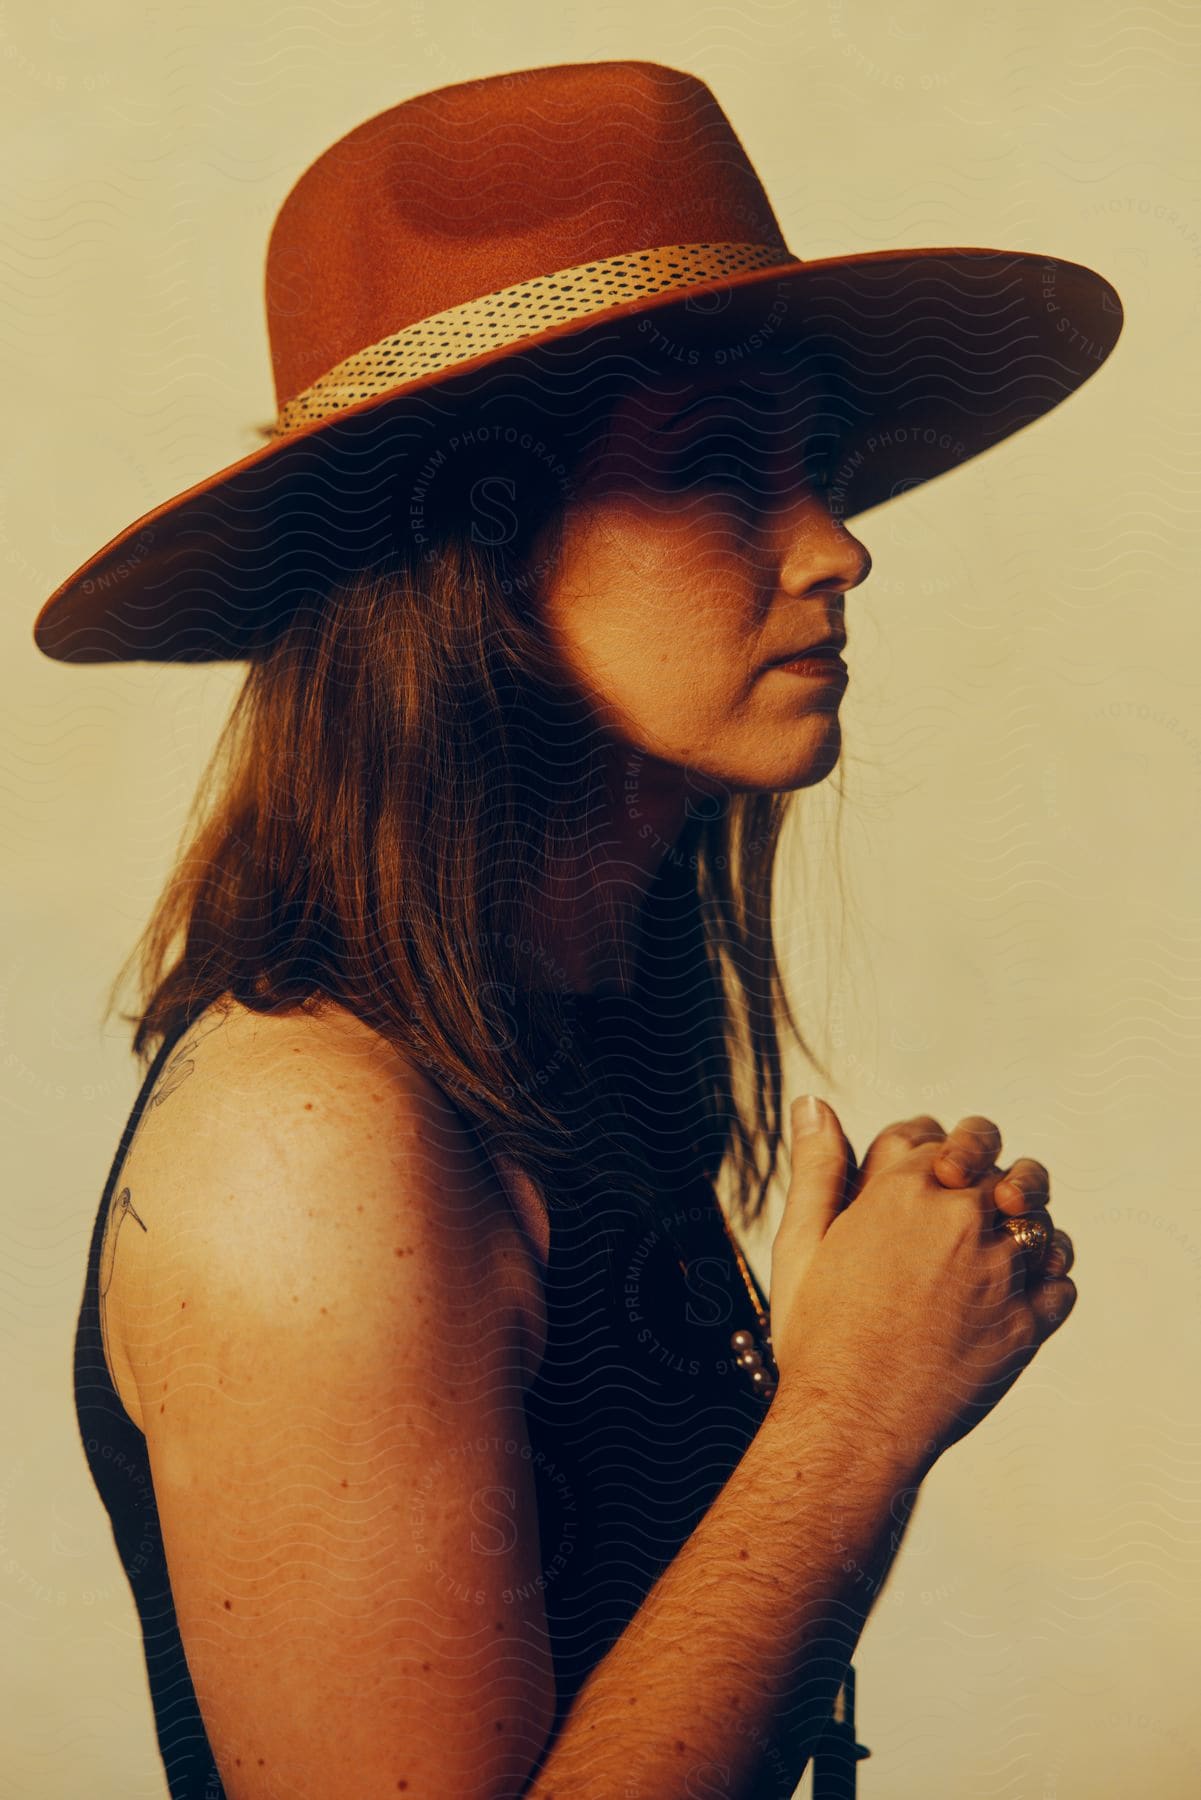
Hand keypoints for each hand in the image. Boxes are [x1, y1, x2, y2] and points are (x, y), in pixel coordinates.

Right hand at [768, 1098, 1078, 1478]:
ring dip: (1022, 1216)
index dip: (924, 1147)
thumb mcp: (802, 1243)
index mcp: (901, 1189)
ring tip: (998, 1235)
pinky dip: (1046, 1274)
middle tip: (967, 1191)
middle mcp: (960, 1217)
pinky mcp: (1030, 1321)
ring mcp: (1002, 1269)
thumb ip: (816, 1167)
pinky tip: (1015, 1288)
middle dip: (980, 1168)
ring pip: (1038, 1213)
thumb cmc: (817, 1337)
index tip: (919, 1171)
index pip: (931, 1133)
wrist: (853, 1426)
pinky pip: (1060, 1277)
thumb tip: (813, 1103)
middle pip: (995, 1160)